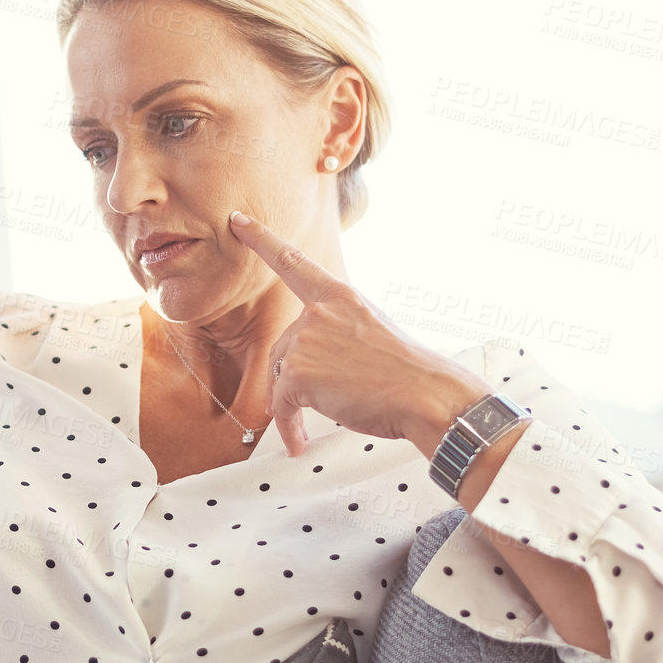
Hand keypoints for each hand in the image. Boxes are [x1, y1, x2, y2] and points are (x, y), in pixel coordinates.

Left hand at [228, 210, 489, 455]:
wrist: (425, 394)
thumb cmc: (406, 372)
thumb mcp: (372, 331)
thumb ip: (337, 332)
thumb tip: (308, 363)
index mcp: (341, 296)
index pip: (293, 261)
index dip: (261, 239)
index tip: (237, 221)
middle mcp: (319, 312)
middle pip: (284, 347)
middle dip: (299, 376)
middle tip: (335, 395)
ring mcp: (307, 340)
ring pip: (282, 377)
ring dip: (297, 402)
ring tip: (332, 413)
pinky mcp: (298, 373)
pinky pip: (280, 406)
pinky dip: (288, 426)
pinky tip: (299, 441)